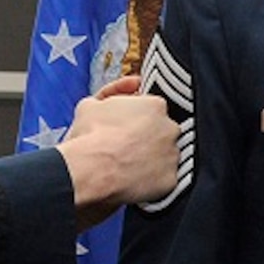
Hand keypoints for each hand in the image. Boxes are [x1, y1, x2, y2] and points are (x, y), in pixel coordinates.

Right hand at [55, 75, 177, 228]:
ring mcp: (172, 155)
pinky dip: (153, 180)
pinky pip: (165, 180)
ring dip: (152, 159)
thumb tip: (134, 83)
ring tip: (128, 166)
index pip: (153, 110)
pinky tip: (135, 179)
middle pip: (163, 132)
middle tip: (126, 148)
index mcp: (155, 106)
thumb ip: (116, 90)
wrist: (90, 170)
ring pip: (166, 156)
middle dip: (148, 139)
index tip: (125, 129)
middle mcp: (170, 128)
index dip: (137, 120)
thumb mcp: (92, 102)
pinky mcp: (171, 180)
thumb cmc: (90, 136)